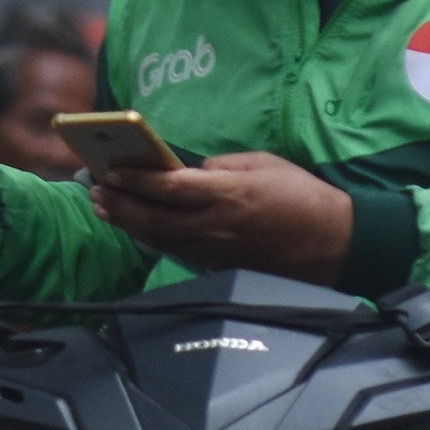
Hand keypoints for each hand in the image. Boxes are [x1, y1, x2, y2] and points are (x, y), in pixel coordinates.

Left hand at [89, 150, 357, 285]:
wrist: (333, 243)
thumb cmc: (302, 196)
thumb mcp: (265, 163)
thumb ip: (224, 165)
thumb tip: (194, 170)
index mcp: (226, 194)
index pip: (167, 187)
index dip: (135, 180)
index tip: (110, 171)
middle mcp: (214, 225)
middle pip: (153, 218)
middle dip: (121, 204)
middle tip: (96, 192)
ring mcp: (215, 250)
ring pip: (160, 239)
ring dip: (129, 224)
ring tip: (106, 210)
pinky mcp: (220, 266)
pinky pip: (177, 252)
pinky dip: (152, 240)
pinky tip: (138, 231)